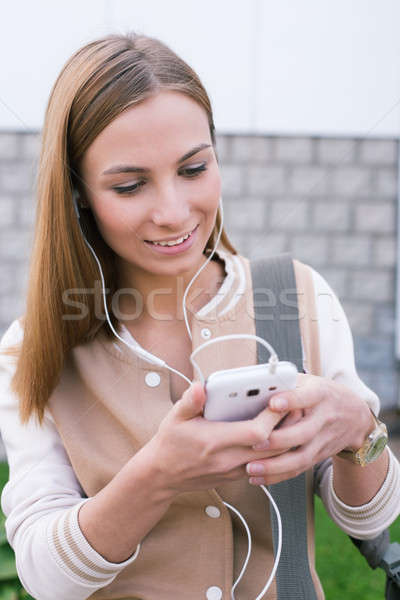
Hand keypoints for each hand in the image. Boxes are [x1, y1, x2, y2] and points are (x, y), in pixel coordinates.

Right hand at [147, 382, 289, 495]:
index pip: (255, 433)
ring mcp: (234, 470)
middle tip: (295, 406)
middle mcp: (228, 459)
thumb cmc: (170, 443)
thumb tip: (201, 387)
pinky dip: (275, 451)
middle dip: (287, 427)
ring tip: (291, 418)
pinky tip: (278, 434)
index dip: (272, 418)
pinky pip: (265, 465)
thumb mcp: (174, 417)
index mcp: (215, 441)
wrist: (162, 475)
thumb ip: (190, 401)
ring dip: (285, 440)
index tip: (279, 400)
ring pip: (272, 459)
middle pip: (272, 447)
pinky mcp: (237, 475)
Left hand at [246, 373, 374, 485]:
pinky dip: (278, 476)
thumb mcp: (309, 381)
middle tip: (255, 443)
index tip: (273, 403)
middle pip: (304, 432)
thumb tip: (256, 385)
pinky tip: (258, 478)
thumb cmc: (322, 394)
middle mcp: (324, 418)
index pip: (307, 396)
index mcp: (320, 394)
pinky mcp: (319, 456)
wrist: (355, 415)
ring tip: (251, 468)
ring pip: (302, 457)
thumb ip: (287, 383)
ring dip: (275, 466)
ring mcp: (323, 440)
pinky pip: (299, 469)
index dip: (291, 400)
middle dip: (279, 440)